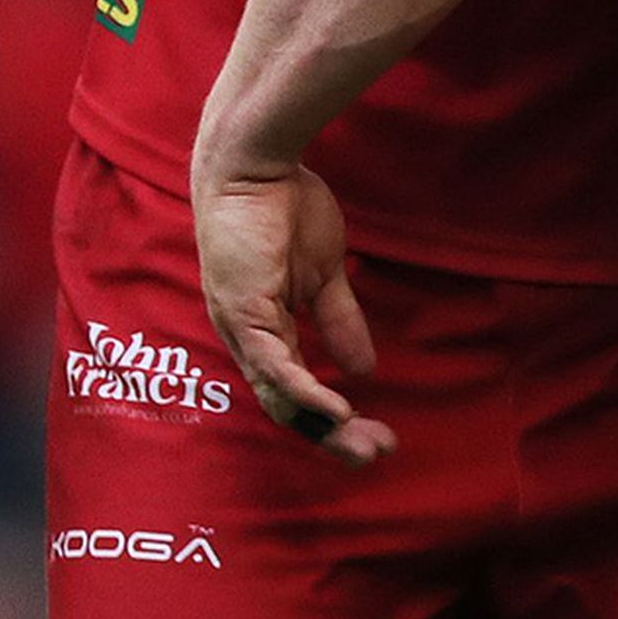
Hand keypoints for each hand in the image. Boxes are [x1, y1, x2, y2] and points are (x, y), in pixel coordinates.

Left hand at [194, 160, 396, 466]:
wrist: (255, 165)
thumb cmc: (282, 209)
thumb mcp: (323, 275)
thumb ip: (338, 319)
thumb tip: (363, 367)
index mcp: (264, 330)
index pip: (295, 390)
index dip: (332, 417)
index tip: (376, 432)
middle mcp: (247, 339)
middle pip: (287, 406)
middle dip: (331, 437)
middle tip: (374, 453)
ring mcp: (241, 329)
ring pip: (281, 396)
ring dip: (324, 426)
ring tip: (362, 445)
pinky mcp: (243, 313)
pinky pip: (275, 366)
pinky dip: (306, 393)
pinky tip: (337, 413)